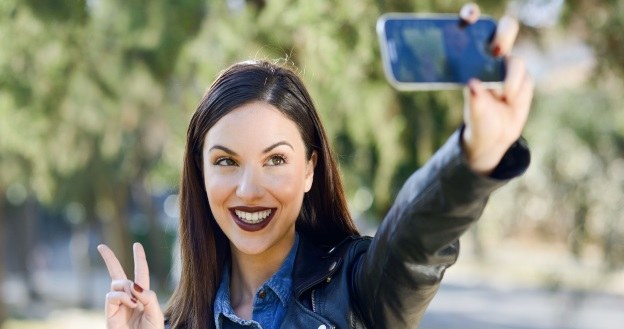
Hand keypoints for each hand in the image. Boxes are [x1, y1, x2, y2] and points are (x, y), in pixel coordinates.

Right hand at [98, 242, 163, 328]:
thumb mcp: (156, 312)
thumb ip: (149, 296)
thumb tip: (134, 285)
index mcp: (143, 296)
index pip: (141, 273)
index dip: (139, 259)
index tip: (137, 245)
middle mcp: (129, 298)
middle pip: (118, 274)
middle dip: (109, 259)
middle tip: (100, 247)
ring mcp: (118, 305)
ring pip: (117, 283)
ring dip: (127, 287)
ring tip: (135, 300)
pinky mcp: (109, 312)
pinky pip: (111, 295)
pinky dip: (122, 296)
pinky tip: (131, 303)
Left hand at [458, 3, 533, 174]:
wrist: (493, 136)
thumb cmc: (477, 118)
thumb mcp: (473, 113)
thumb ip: (474, 100)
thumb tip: (474, 84)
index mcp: (471, 57)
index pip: (473, 29)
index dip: (471, 16)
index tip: (469, 15)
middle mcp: (492, 57)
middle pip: (505, 30)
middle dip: (504, 34)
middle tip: (497, 50)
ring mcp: (510, 67)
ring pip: (517, 61)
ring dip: (510, 80)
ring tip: (503, 97)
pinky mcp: (524, 79)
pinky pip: (525, 81)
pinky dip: (517, 92)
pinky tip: (509, 102)